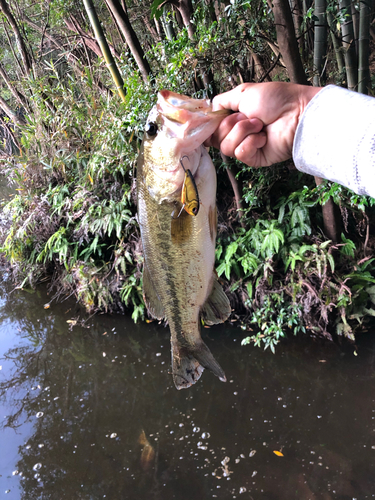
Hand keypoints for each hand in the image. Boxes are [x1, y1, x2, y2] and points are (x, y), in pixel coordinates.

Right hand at [206, 82, 321, 167]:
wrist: (297, 113)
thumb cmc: (276, 99)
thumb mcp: (243, 92)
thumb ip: (222, 100)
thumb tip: (209, 109)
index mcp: (235, 118)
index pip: (212, 129)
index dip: (210, 126)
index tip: (214, 119)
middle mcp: (239, 134)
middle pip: (216, 138)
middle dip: (230, 124)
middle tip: (248, 116)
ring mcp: (247, 147)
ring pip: (226, 147)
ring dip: (242, 132)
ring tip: (259, 125)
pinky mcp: (256, 159)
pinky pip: (240, 154)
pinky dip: (251, 142)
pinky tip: (264, 137)